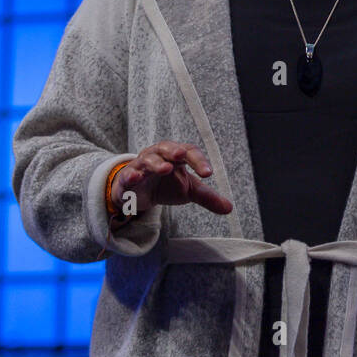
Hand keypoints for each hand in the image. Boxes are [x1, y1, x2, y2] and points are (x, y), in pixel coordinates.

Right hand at [110, 141, 232, 219]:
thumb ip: (207, 197)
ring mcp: (141, 165)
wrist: (140, 193)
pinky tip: (136, 178)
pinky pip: (128, 174)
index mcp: (175, 156)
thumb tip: (229, 208)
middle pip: (166, 148)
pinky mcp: (127, 178)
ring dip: (155, 163)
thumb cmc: (166, 185)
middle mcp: (158, 155)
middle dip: (173, 151)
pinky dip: (131, 175)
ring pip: (147, 159)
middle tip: (181, 156)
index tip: (208, 173)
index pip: (189, 152)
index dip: (198, 161)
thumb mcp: (188, 191)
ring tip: (165, 169)